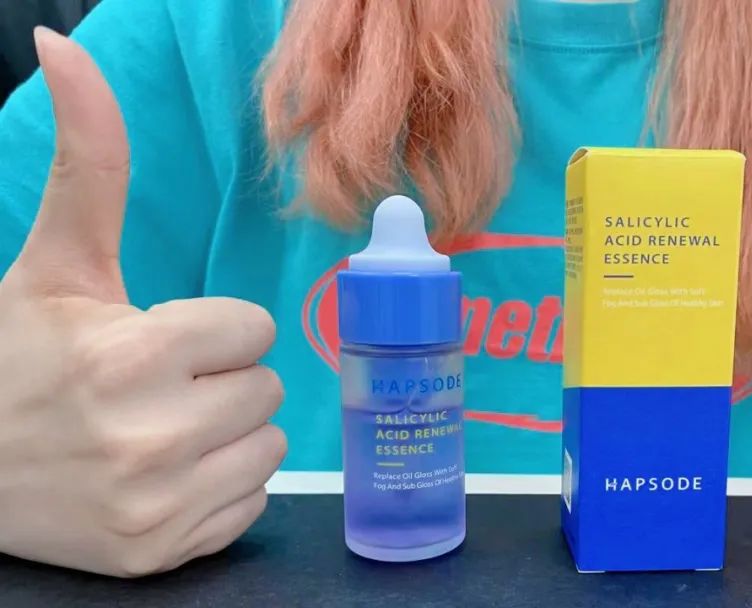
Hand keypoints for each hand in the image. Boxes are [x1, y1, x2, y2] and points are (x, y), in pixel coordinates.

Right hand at [0, 29, 285, 576]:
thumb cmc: (17, 358)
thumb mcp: (55, 262)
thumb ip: (88, 162)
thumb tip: (65, 46)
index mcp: (131, 355)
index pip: (254, 330)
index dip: (210, 331)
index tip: (159, 340)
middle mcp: (149, 437)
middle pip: (268, 389)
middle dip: (220, 380)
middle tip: (154, 387)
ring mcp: (156, 506)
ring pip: (269, 446)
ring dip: (227, 434)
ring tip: (160, 429)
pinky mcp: (160, 555)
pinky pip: (250, 504)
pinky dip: (218, 489)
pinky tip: (162, 476)